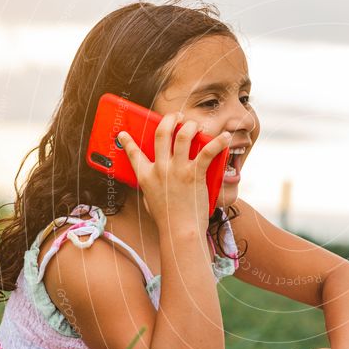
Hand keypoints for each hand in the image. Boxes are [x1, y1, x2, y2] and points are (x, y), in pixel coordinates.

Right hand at [117, 112, 231, 232]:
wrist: (180, 232)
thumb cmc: (168, 221)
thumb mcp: (151, 202)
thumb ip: (151, 189)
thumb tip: (152, 186)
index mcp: (146, 177)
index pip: (133, 154)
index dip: (127, 141)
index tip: (123, 133)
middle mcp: (160, 169)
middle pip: (161, 134)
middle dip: (168, 120)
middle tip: (176, 116)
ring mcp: (177, 170)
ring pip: (182, 136)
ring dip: (190, 126)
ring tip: (195, 124)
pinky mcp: (194, 174)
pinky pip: (207, 152)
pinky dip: (218, 142)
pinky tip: (224, 137)